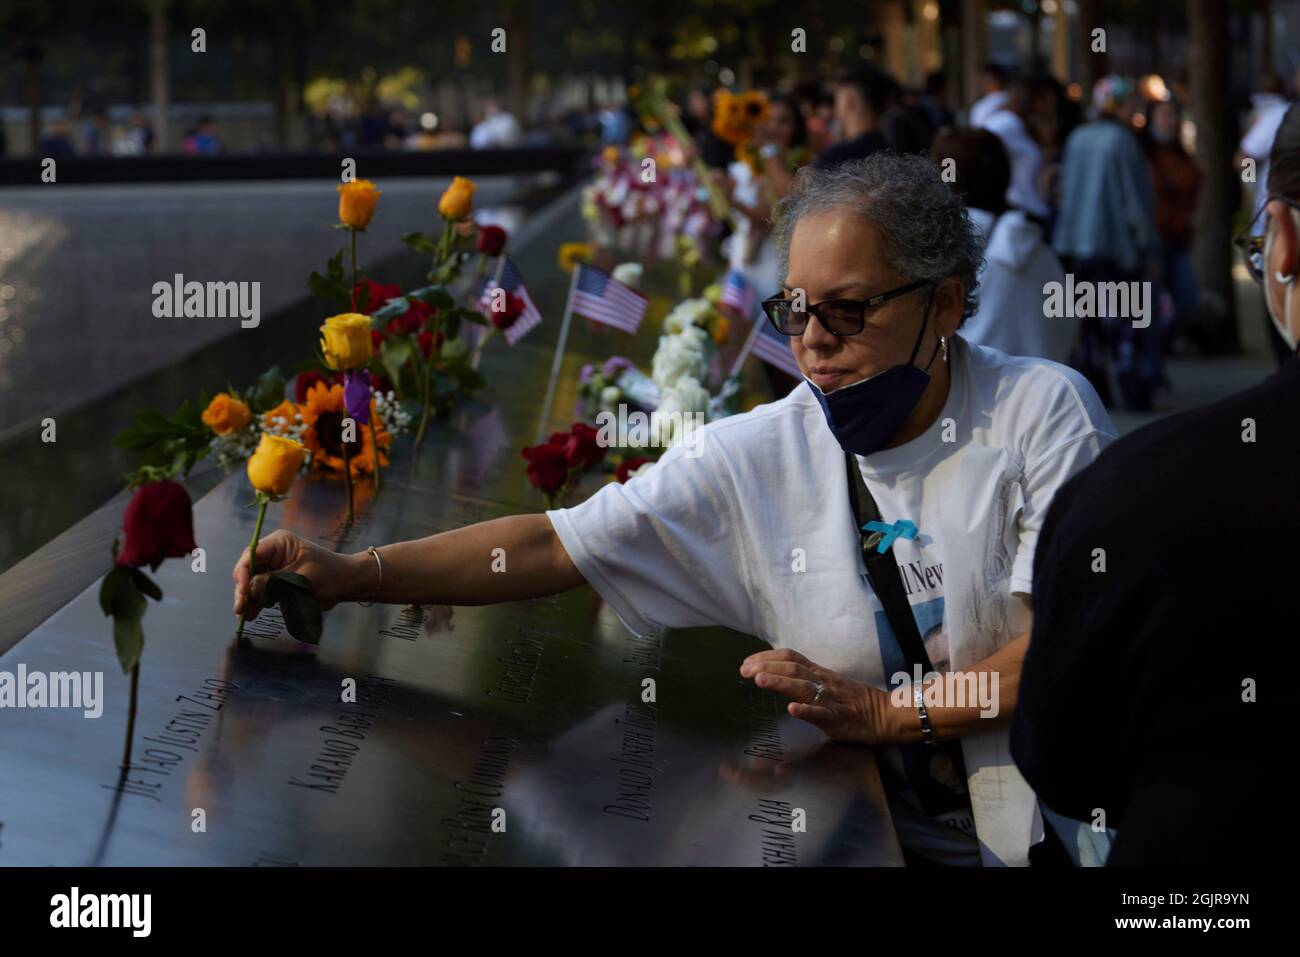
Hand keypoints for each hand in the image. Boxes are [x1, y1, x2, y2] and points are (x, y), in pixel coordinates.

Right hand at [231, 529, 358, 619]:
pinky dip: (256, 601)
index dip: (244, 573)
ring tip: (245, 615)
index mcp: (279, 543)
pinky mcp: (276, 580)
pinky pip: (261, 590)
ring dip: (248, 598)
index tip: (244, 591)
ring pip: (252, 582)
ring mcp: (273, 566)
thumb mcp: (301, 578)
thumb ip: (274, 582)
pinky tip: (251, 614)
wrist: (345, 583)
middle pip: (248, 569)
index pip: (252, 555)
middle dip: (244, 589)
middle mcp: (272, 552)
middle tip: (240, 608)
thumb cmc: (328, 575)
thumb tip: (250, 588)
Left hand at [739, 649, 896, 744]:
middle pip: (793, 668)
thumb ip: (806, 679)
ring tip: (759, 679)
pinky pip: (822, 713)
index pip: (790, 657)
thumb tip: (778, 674)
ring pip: (804, 687)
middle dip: (766, 666)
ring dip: (780, 682)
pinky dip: (807, 711)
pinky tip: (792, 709)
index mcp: (819, 674)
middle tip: (744, 670)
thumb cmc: (855, 701)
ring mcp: (831, 700)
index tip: (746, 662)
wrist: (886, 714)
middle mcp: (823, 682)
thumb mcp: (828, 683)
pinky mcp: (839, 719)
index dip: (767, 657)